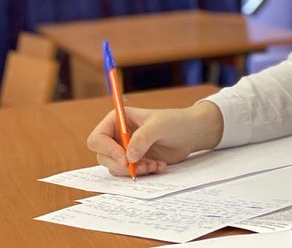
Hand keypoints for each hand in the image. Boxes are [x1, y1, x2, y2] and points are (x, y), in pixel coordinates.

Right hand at [87, 101, 223, 176]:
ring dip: (135, 170)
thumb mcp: (160, 126)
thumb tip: (128, 157)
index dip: (108, 151)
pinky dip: (142, 173)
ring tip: (155, 165)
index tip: (126, 160)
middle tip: (145, 165)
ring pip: (116, 168)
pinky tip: (159, 166)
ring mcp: (124, 149)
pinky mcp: (134, 161)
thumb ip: (143, 138)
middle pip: (104, 157)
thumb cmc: (175, 122)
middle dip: (123, 165)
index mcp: (116, 120)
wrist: (191, 133)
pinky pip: (129, 173)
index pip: (97, 139)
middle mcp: (116, 135)